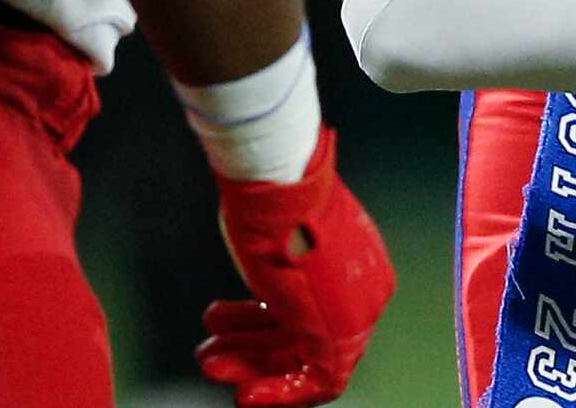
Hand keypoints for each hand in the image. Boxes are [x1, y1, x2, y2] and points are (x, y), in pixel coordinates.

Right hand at [198, 130, 394, 405]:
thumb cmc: (272, 200)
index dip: (260, 320)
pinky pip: (317, 379)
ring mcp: (357, 313)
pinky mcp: (340, 335)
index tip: (227, 322)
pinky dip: (278, 391)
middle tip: (211, 350)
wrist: (278, 187)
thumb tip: (263, 282)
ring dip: (253, 367)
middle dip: (251, 346)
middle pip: (304, 334)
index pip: (310, 306)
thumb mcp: (276, 236)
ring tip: (211, 363)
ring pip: (305, 359)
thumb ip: (278, 266)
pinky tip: (245, 392)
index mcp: (354, 260)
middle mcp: (364, 288)